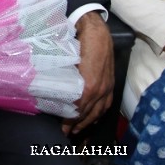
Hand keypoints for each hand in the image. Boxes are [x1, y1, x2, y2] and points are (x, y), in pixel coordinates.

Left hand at [62, 12, 113, 133]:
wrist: (97, 31)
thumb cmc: (79, 43)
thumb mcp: (67, 61)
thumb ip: (63, 79)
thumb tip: (54, 91)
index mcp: (89, 86)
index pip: (78, 110)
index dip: (69, 121)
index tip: (62, 128)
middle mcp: (100, 89)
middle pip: (88, 113)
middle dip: (77, 125)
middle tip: (66, 133)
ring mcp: (107, 87)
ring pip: (98, 111)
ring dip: (88, 122)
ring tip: (78, 130)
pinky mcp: (111, 84)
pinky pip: (107, 104)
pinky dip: (99, 114)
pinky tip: (94, 119)